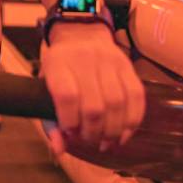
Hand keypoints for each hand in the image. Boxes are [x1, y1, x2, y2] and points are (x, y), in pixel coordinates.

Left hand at [39, 23, 144, 154]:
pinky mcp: (128, 66)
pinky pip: (136, 97)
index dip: (69, 121)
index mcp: (59, 63)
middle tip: (89, 140)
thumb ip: (50, 119)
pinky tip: (123, 134)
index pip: (66, 96)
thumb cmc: (61, 65)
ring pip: (117, 104)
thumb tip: (58, 150)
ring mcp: (110, 61)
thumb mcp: (46, 84)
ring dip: (113, 131)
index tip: (70, 132)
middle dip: (92, 132)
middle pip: (94, 106)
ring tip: (106, 142)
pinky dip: (132, 121)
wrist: (80, 32)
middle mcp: (85, 60)